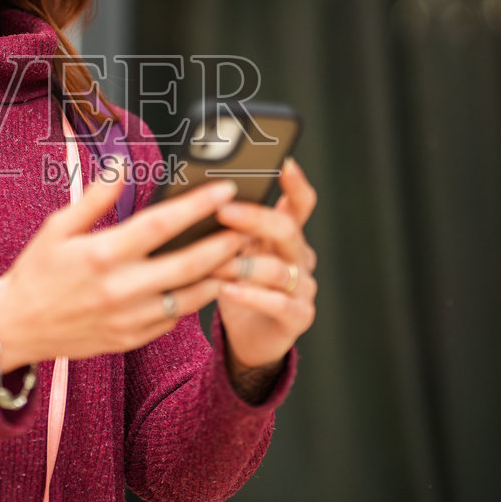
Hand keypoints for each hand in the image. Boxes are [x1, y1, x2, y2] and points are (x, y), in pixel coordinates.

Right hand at [0, 161, 247, 368]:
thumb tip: (120, 166)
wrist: (13, 329)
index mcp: (103, 254)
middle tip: (247, 225)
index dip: (198, 205)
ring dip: (218, 275)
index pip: (162, 224)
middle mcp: (120, 289)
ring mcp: (129, 318)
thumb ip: (94, 197)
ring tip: (237, 254)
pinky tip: (204, 282)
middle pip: (189, 263)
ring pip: (190, 296)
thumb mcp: (56, 228)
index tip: (225, 189)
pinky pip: (173, 319)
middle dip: (224, 243)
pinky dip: (192, 300)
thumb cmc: (35, 273)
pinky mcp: (131, 339)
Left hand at [211, 155, 318, 377]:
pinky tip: (226, 290)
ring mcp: (303, 287)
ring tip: (214, 261)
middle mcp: (300, 257)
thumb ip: (227, 229)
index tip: (283, 164)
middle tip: (224, 211)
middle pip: (287, 230)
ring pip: (279, 269)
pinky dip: (251, 296)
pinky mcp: (298, 317)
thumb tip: (197, 199)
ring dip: (243, 263)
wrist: (250, 337)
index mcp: (287, 236)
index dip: (296, 184)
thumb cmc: (238, 286)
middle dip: (255, 218)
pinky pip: (279, 304)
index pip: (301, 204)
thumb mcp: (233, 252)